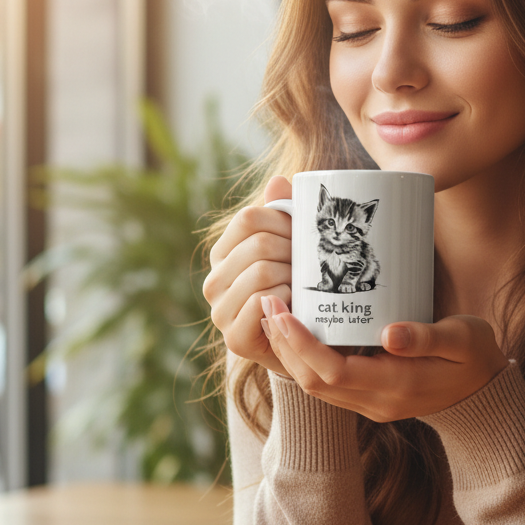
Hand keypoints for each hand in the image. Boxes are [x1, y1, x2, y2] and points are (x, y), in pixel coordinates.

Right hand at [204, 175, 292, 375]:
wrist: (302, 344)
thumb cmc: (298, 292)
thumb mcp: (292, 250)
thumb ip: (283, 215)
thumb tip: (278, 181)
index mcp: (223, 254)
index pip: (248, 218)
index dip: (283, 220)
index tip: (304, 235)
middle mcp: (213, 281)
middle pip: (258, 244)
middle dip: (293, 251)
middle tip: (311, 264)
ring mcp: (219, 311)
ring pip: (262, 271)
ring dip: (293, 277)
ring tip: (304, 286)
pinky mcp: (233, 338)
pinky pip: (264, 301)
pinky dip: (287, 300)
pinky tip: (295, 306)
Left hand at [259, 295, 508, 420]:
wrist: (484, 393)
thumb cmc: (474, 356)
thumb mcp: (463, 338)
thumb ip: (428, 337)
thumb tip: (389, 334)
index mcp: (397, 385)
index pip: (333, 371)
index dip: (302, 344)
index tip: (283, 311)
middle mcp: (376, 402)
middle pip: (313, 382)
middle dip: (285, 345)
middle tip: (268, 303)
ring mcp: (370, 405)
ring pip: (314, 387)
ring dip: (289, 353)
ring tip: (273, 314)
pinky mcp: (367, 400)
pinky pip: (325, 385)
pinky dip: (304, 360)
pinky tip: (296, 333)